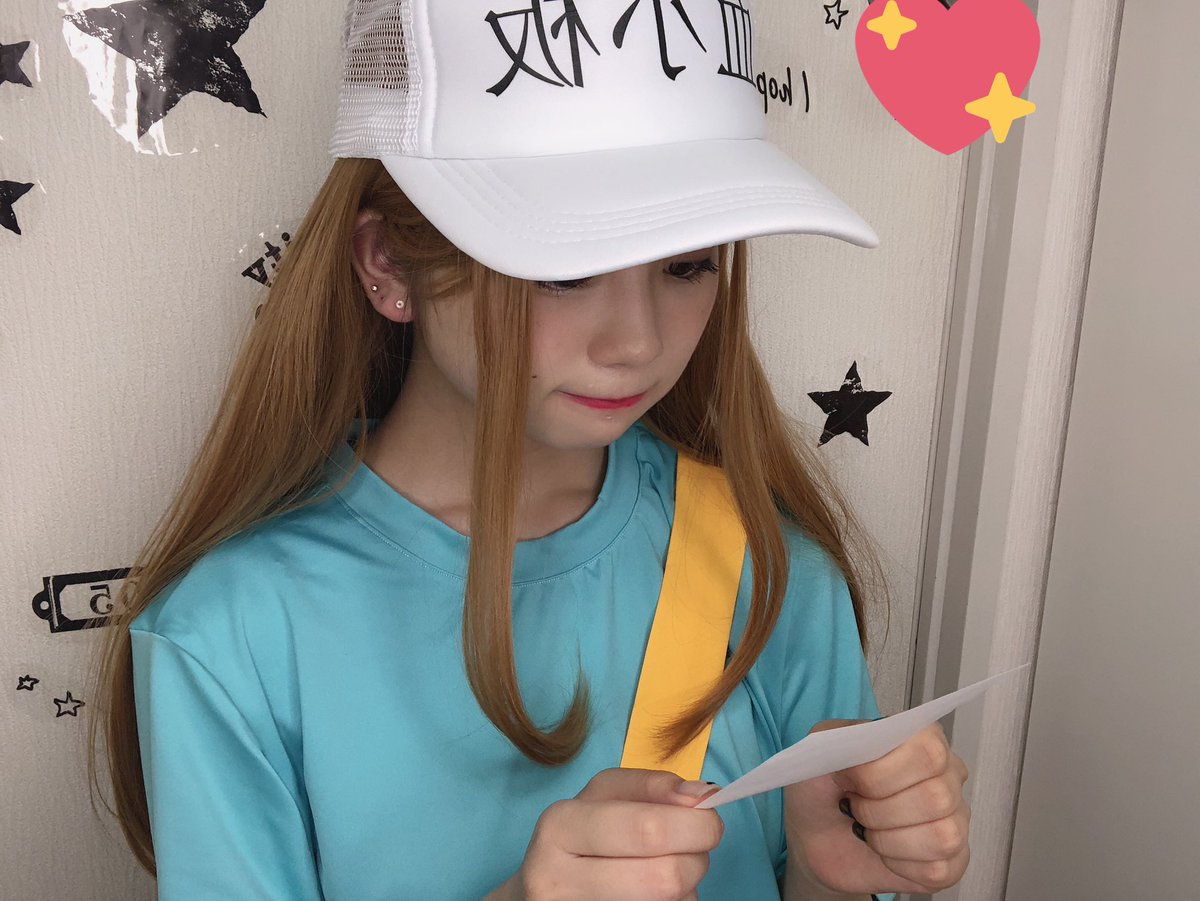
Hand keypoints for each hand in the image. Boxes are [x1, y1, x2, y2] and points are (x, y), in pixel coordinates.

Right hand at [488, 768, 724, 900]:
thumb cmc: (579, 840)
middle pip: (664, 877)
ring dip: (686, 890)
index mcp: (560, 826)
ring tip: (667, 873)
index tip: (709, 821)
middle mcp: (554, 878)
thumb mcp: (604, 798)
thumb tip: (704, 795)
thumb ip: (653, 788)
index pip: (649, 829)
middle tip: (696, 851)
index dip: (697, 826)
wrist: (534, 895)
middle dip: (696, 861)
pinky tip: (651, 898)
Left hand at [783, 721, 969, 895]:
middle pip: (935, 798)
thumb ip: (840, 740)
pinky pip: (938, 870)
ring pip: (942, 837)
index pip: (928, 753)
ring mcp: (954, 819)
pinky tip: (883, 852)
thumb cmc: (823, 787)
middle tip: (855, 807)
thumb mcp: (819, 752)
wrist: (816, 833)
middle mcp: (947, 776)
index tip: (849, 780)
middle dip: (878, 811)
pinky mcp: (951, 861)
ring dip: (887, 840)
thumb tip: (866, 749)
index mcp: (922, 740)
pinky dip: (898, 865)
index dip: (883, 774)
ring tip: (868, 830)